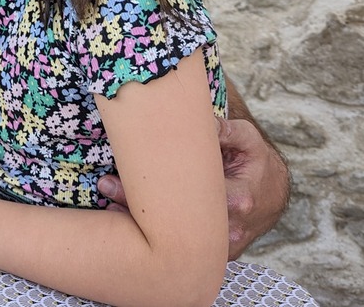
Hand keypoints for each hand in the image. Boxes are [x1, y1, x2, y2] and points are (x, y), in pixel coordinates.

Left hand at [98, 118, 289, 259]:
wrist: (270, 190)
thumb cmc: (253, 160)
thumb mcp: (246, 138)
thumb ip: (226, 130)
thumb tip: (204, 122)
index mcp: (238, 198)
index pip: (192, 198)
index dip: (155, 191)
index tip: (122, 176)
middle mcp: (228, 227)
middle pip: (177, 224)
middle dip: (138, 209)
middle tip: (105, 187)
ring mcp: (221, 245)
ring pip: (176, 241)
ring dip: (142, 227)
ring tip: (107, 206)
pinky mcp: (212, 253)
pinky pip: (181, 248)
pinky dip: (155, 237)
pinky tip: (128, 223)